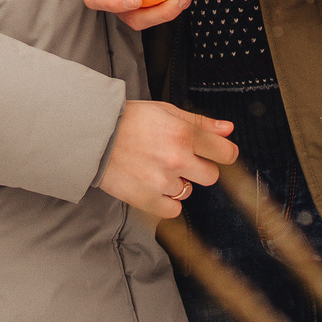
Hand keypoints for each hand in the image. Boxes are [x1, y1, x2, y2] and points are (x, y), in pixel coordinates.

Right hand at [95, 100, 238, 217]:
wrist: (93, 136)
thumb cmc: (129, 120)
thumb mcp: (166, 111)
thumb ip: (200, 122)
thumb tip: (228, 129)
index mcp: (183, 134)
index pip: (226, 153)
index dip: (223, 152)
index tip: (215, 153)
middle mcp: (176, 159)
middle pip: (211, 176)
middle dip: (199, 168)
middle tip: (178, 159)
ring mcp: (162, 182)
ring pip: (188, 191)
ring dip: (177, 182)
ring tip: (155, 167)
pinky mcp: (148, 200)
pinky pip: (173, 210)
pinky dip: (165, 201)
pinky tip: (152, 185)